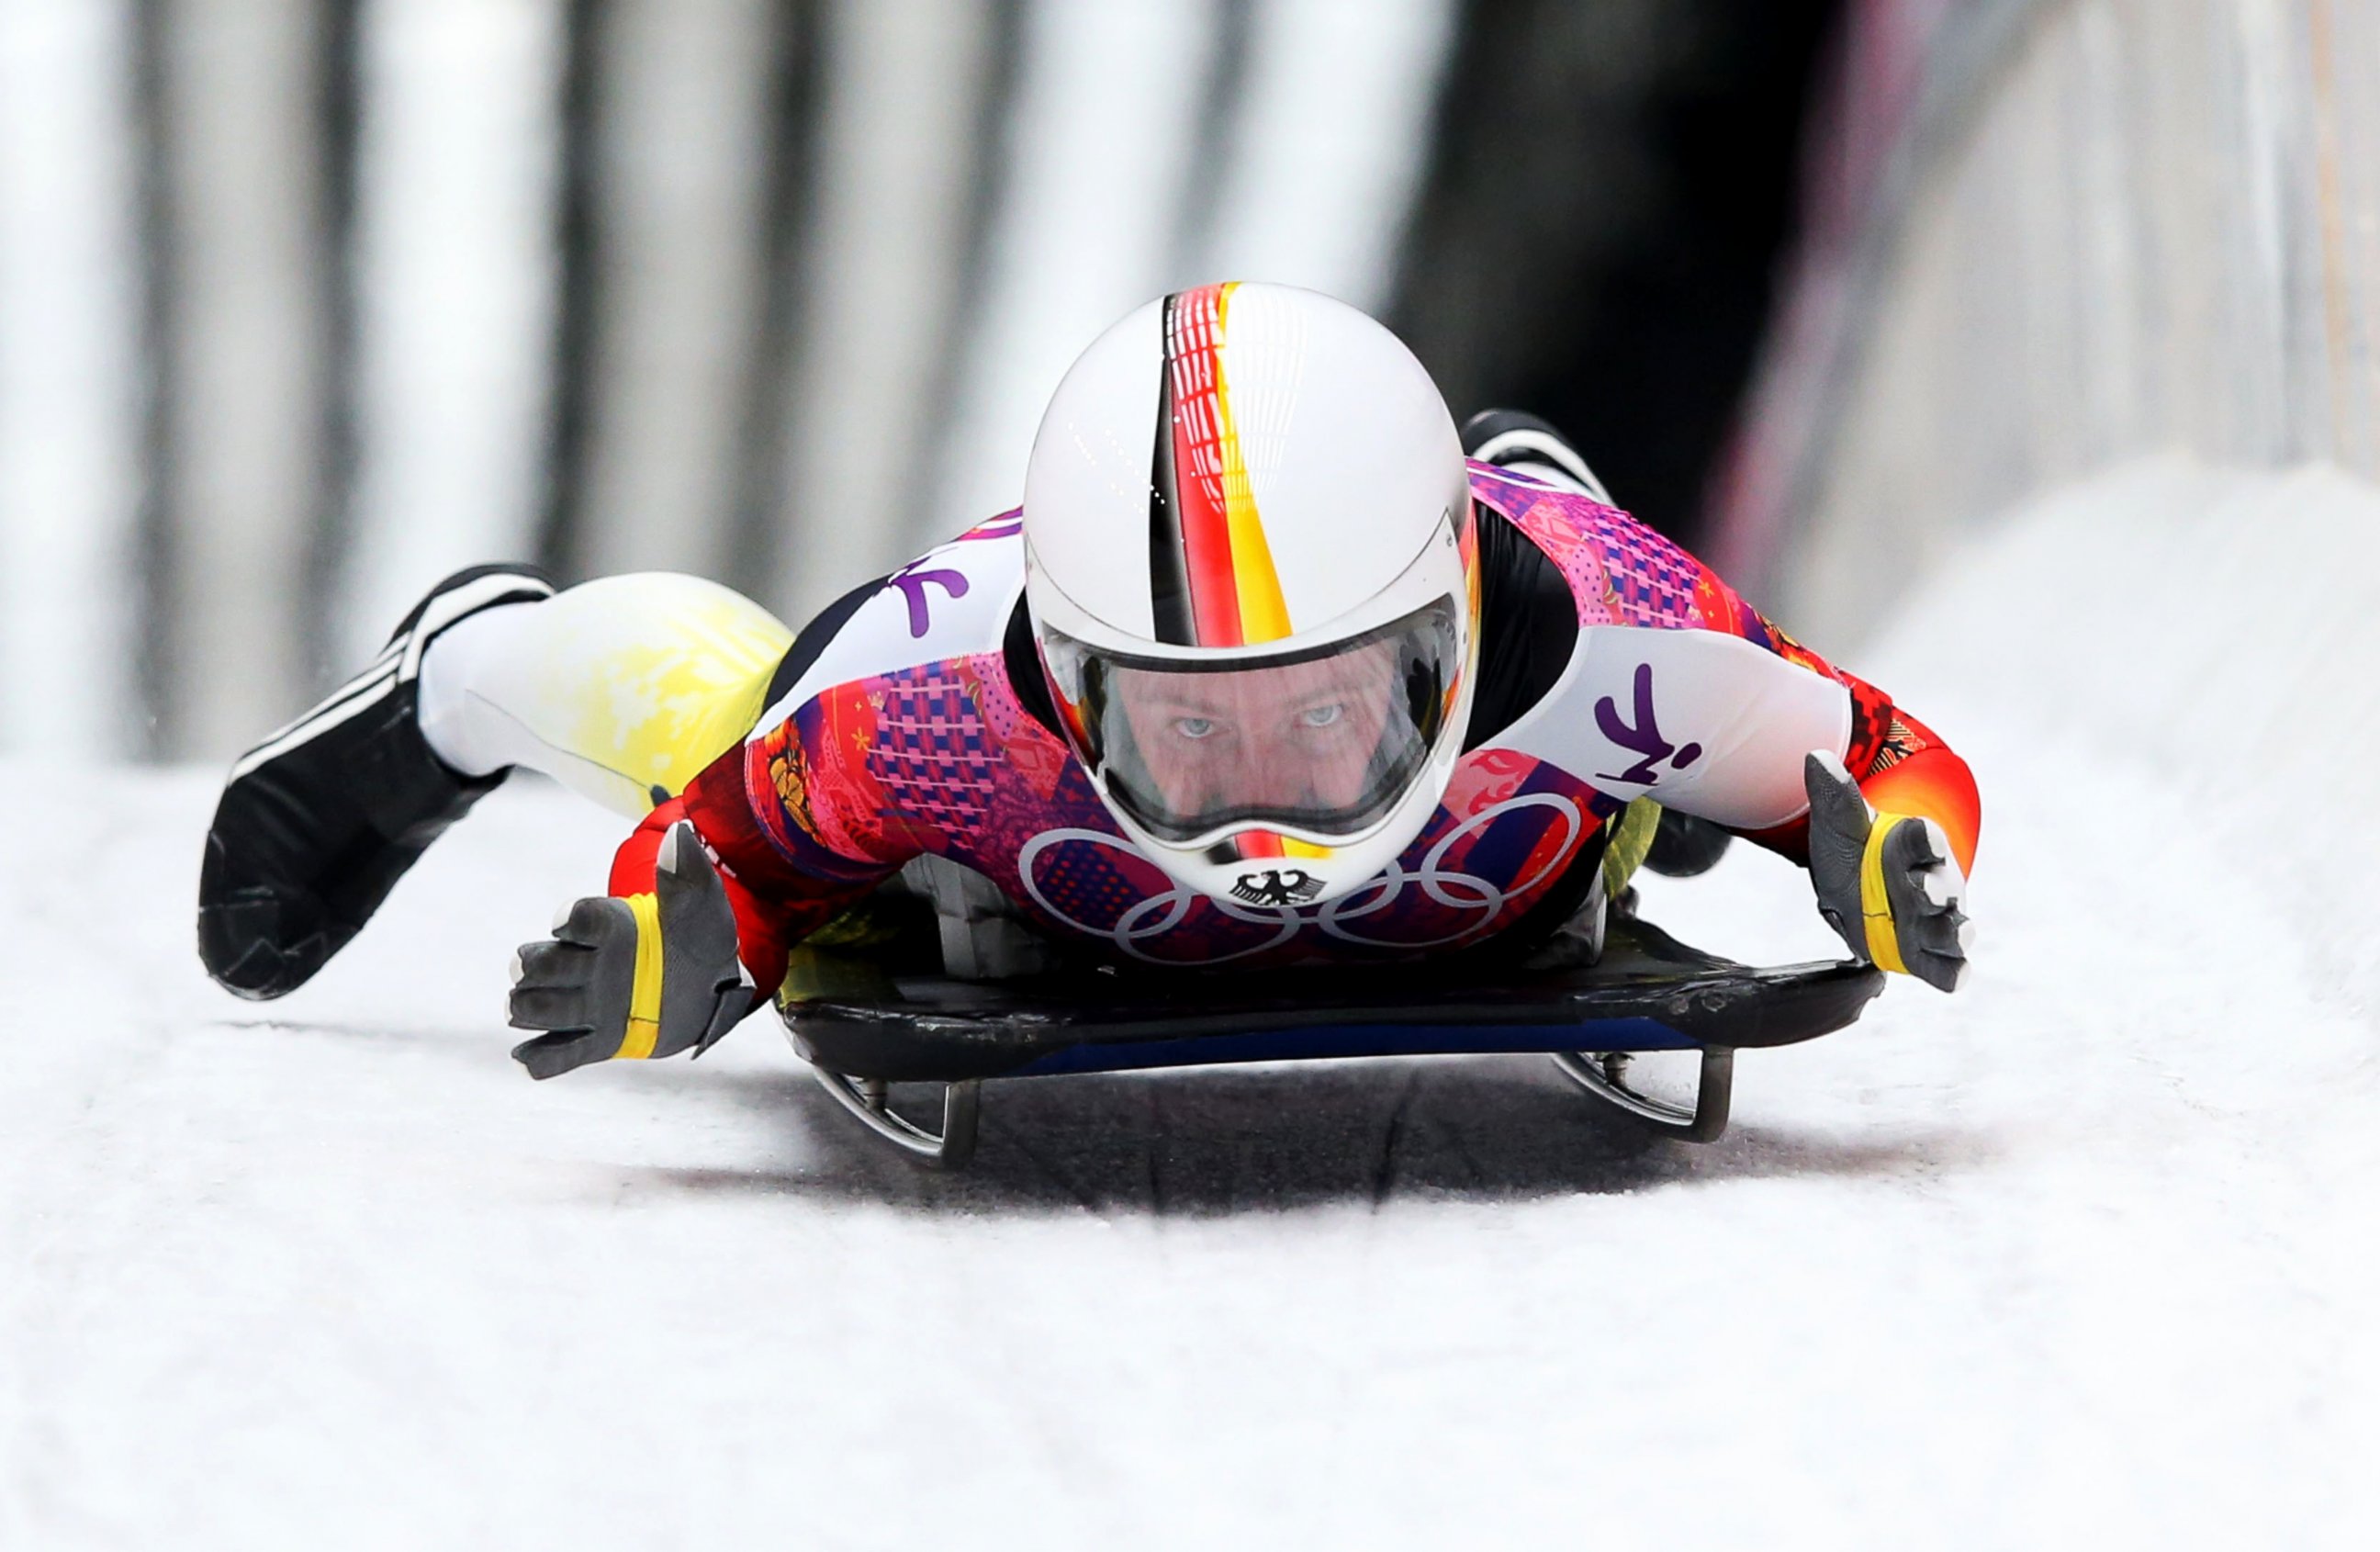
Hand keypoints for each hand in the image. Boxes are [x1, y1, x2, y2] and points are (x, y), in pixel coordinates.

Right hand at [507, 821, 756, 1077]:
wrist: (712, 989)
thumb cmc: (699, 939)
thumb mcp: (702, 907)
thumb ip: (687, 874)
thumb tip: (680, 833)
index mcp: (609, 927)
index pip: (576, 917)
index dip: (569, 919)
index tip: (570, 923)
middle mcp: (587, 964)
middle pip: (537, 963)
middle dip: (537, 967)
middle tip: (558, 972)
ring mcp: (585, 1006)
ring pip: (531, 1007)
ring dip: (531, 1008)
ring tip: (549, 1008)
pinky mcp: (591, 1043)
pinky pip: (549, 1058)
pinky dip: (536, 1058)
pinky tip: (532, 1054)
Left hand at [1803, 752, 1971, 991]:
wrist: (1855, 891)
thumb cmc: (1858, 853)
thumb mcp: (1841, 827)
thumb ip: (1836, 798)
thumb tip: (1816, 758)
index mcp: (1915, 846)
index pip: (1926, 838)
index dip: (1924, 837)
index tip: (1918, 831)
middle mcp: (1934, 882)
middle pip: (1944, 886)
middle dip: (1937, 891)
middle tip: (1926, 893)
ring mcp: (1935, 920)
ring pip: (1956, 928)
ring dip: (1955, 932)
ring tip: (1953, 935)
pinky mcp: (1929, 954)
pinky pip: (1949, 967)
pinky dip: (1954, 971)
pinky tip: (1954, 975)